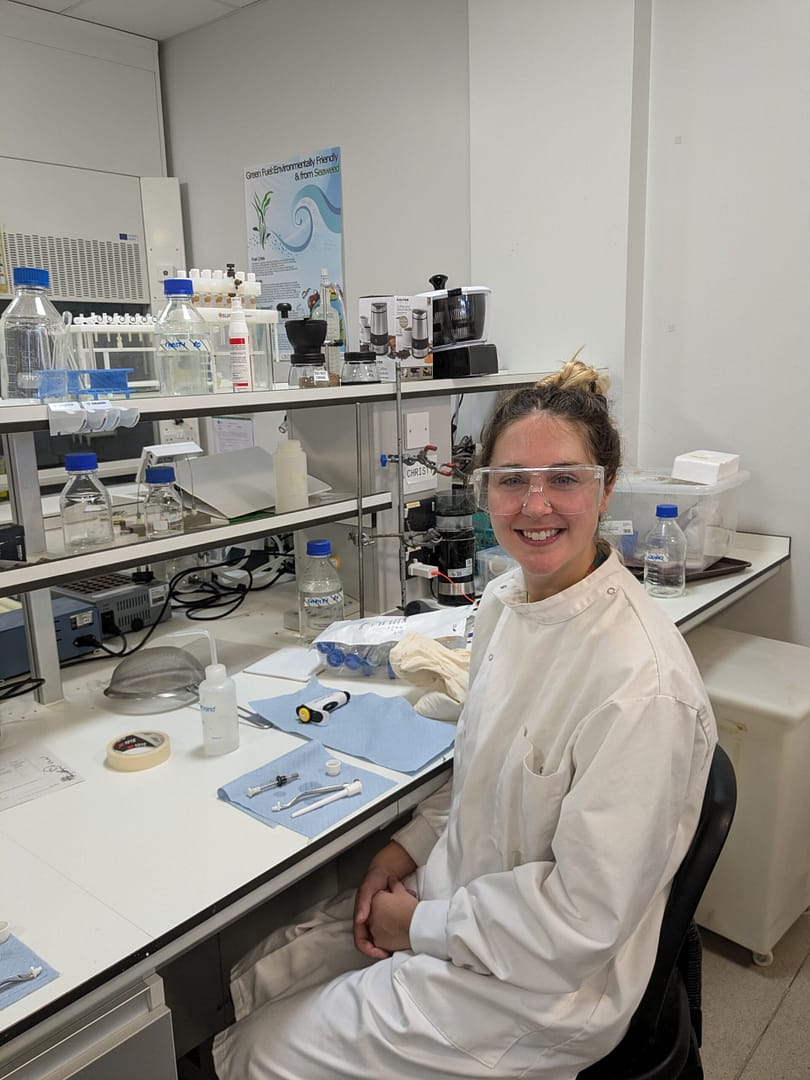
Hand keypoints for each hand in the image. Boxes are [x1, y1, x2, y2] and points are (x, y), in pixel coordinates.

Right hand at [353, 841, 415, 959]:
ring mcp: (376, 920)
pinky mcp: (385, 918)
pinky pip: (388, 931)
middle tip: (392, 953)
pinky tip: (405, 932)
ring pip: (380, 939)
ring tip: (400, 946)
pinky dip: (396, 934)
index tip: (381, 953)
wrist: (387, 870)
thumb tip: (360, 919)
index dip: (369, 950)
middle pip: (371, 943)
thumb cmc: (375, 878)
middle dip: (381, 950)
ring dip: (389, 944)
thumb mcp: (369, 888)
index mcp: (360, 917)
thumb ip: (363, 902)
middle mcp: (367, 921)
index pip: (360, 941)